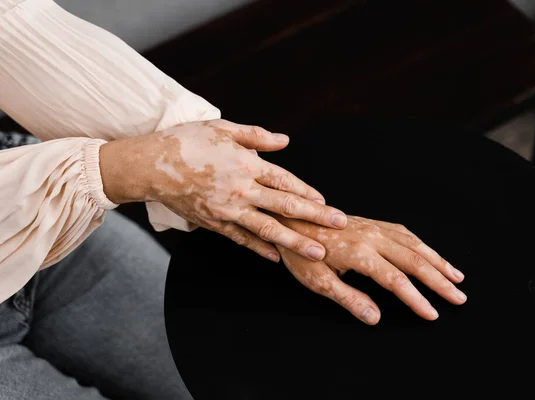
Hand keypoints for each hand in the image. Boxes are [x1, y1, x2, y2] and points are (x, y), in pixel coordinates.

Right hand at [99, 119, 347, 260]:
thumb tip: (286, 141)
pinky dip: (261, 248)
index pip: (285, 181)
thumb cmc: (187, 141)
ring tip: (318, 253)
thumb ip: (257, 136)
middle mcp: (241, 190)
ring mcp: (228, 210)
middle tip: (339, 225)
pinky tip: (278, 257)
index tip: (327, 202)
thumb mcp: (224, 129)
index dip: (308, 192)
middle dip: (315, 217)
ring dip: (295, 241)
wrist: (150, 165)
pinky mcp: (214, 223)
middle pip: (285, 205)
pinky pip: (242, 239)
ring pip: (268, 228)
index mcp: (246, 164)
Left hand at [274, 216, 466, 323]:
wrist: (291, 218)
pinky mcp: (372, 223)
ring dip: (438, 261)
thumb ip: (348, 298)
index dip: (417, 299)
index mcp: (358, 252)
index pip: (396, 280)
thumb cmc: (300, 253)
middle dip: (440, 280)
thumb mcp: (317, 281)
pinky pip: (404, 233)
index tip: (433, 314)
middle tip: (459, 297)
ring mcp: (373, 227)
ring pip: (414, 244)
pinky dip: (423, 246)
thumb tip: (376, 318)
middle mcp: (371, 236)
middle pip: (414, 260)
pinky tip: (431, 255)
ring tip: (457, 277)